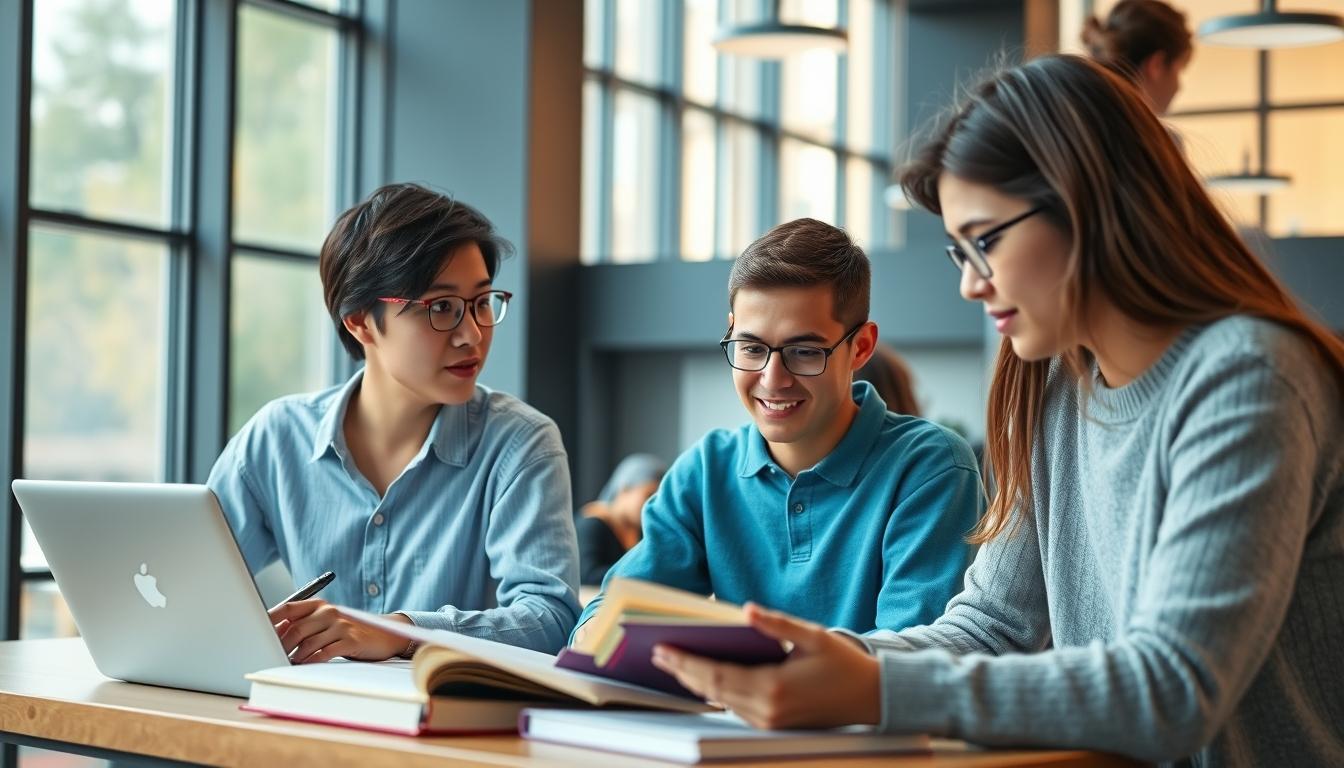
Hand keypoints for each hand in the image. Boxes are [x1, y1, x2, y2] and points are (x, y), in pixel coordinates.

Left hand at [269, 599, 410, 662]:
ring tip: (286, 666)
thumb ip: (305, 624)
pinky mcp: (350, 640)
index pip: (287, 608)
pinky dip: (311, 662)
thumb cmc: (349, 631)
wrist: (384, 635)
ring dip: (294, 658)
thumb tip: (274, 636)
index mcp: (319, 605)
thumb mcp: (328, 622)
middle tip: (270, 658)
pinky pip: (323, 654)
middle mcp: (329, 611)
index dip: (269, 620)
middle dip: (279, 646)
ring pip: (307, 644)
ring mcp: (340, 625)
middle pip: (294, 629)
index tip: (255, 631)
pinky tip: (305, 667)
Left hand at [651, 603, 880, 729]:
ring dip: (695, 683)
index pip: (715, 674)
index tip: (662, 649)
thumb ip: (777, 624)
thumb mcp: (812, 636)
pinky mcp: (773, 725)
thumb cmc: (843, 663)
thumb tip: (746, 609)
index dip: (686, 662)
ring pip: (721, 701)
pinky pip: (735, 708)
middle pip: (711, 690)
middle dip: (683, 672)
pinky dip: (715, 693)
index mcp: (773, 686)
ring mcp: (769, 722)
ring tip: (674, 664)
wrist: (873, 699)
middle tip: (658, 655)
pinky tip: (703, 679)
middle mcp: (767, 710)